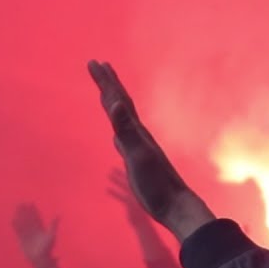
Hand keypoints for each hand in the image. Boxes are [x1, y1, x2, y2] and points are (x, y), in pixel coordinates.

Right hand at [12, 203, 59, 267]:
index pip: (36, 217)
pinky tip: (13, 219)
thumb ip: (53, 225)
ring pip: (23, 223)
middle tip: (21, 203)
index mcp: (41, 229)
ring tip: (16, 209)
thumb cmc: (47, 248)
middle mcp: (34, 231)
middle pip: (28, 219)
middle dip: (25, 211)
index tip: (30, 203)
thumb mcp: (51, 235)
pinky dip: (16, 225)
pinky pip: (18, 231)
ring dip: (20, 216)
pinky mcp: (22, 239)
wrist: (40, 259)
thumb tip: (58, 215)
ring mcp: (27, 234)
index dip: (33, 211)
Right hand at [87, 61, 213, 241]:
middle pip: (120, 103)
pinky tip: (116, 136)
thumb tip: (115, 103)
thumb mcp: (138, 155)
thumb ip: (126, 129)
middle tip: (97, 65)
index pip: (117, 99)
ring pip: (122, 119)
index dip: (105, 81)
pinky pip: (124, 140)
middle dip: (108, 84)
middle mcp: (138, 135)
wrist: (174, 205)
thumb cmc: (156, 183)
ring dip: (113, 103)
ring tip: (106, 93)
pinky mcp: (137, 163)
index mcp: (136, 131)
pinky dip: (118, 132)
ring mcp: (138, 148)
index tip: (93, 62)